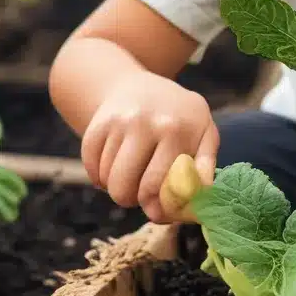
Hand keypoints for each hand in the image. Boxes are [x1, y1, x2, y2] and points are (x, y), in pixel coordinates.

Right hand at [80, 70, 217, 221]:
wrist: (142, 86)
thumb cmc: (179, 118)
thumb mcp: (203, 131)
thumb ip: (205, 164)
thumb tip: (202, 195)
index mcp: (176, 129)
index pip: (156, 186)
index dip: (155, 207)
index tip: (157, 209)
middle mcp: (145, 122)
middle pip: (123, 188)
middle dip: (131, 200)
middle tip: (141, 192)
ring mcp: (119, 121)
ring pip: (106, 180)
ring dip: (116, 186)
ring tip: (132, 173)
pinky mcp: (98, 123)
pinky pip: (90, 167)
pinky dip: (98, 175)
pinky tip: (114, 165)